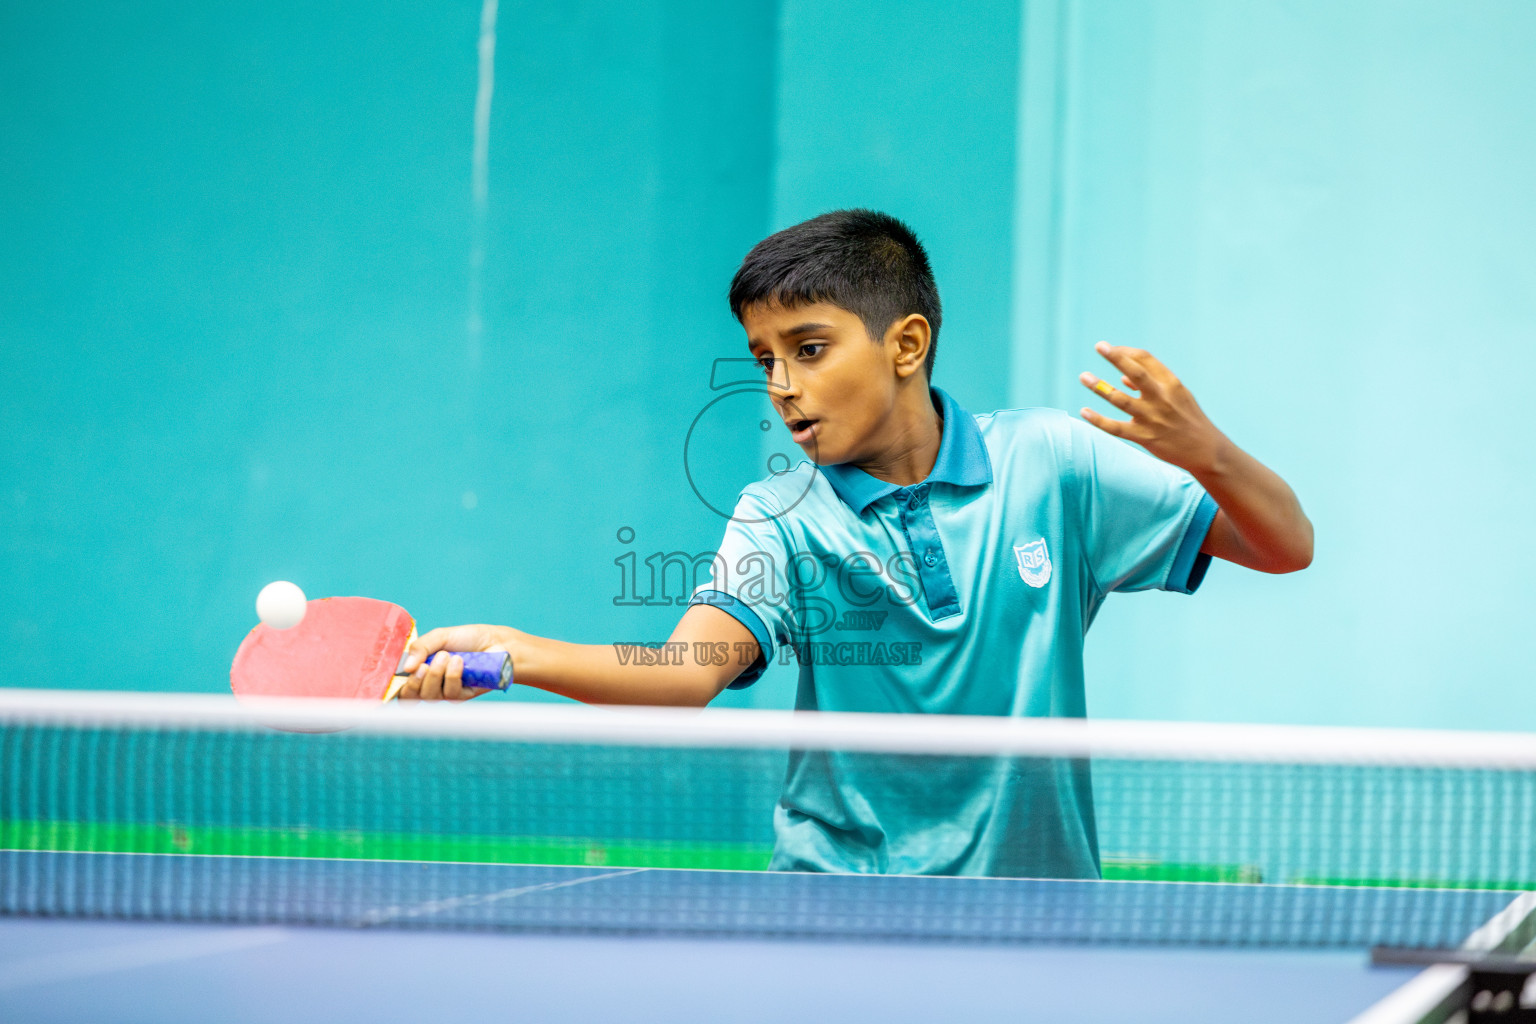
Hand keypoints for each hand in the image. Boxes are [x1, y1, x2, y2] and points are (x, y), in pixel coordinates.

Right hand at [395, 624, 516, 701]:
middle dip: (414, 682)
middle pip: (409, 696)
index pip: (400, 686)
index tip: (398, 675)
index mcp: (422, 670)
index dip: (394, 686)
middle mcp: (431, 684)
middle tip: (423, 666)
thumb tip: (407, 667)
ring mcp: (446, 691)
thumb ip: (420, 647)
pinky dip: (452, 676)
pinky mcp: (463, 696)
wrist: (496, 642)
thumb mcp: (440, 637)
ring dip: (436, 674)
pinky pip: (450, 693)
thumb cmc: (469, 639)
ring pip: (429, 695)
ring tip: (447, 656)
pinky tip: (460, 663)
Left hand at [1078, 341, 1227, 473]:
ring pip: (1121, 399)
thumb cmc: (1188, 419)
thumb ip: (1152, 385)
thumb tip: (1123, 379)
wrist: (1206, 450)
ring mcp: (1152, 418)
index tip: (1109, 349)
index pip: (1146, 359)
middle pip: (1136, 372)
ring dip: (1100, 387)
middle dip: (1116, 358)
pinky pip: (1116, 428)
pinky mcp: (1145, 437)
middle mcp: (1162, 398)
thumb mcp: (1176, 396)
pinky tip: (1084, 411)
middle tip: (1099, 345)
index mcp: (1171, 383)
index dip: (1125, 352)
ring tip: (1084, 376)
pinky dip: (1098, 420)